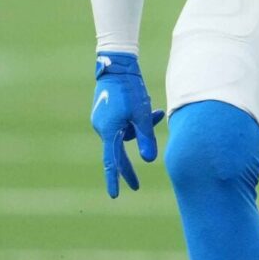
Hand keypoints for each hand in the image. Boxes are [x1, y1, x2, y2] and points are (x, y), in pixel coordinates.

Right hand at [91, 52, 164, 198]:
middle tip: (136, 187)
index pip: (112, 161)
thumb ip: (146, 138)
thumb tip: (149, 161)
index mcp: (109, 131)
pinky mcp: (105, 112)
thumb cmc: (130, 89)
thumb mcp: (142, 114)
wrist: (117, 64)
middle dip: (129, 167)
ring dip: (141, 128)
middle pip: (118, 152)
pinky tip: (150, 107)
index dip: (114, 179)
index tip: (115, 195)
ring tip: (156, 112)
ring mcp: (102, 120)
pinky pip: (122, 123)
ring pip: (125, 133)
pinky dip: (135, 120)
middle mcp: (102, 128)